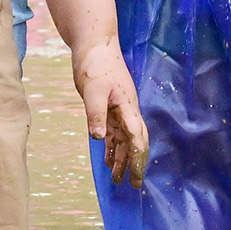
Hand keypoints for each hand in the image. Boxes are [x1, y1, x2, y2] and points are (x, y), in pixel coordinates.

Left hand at [74, 42, 148, 187]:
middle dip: (136, 164)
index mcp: (128, 107)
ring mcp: (119, 109)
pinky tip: (108, 160)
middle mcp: (127, 111)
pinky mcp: (108, 107)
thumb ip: (95, 114)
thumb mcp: (92, 90)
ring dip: (122, 158)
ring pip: (125, 140)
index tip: (136, 176)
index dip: (138, 158)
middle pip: (136, 142)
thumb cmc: (95, 64)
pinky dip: (112, 147)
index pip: (137, 138)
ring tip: (118, 179)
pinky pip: (114, 132)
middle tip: (134, 185)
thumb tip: (99, 138)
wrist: (95, 44)